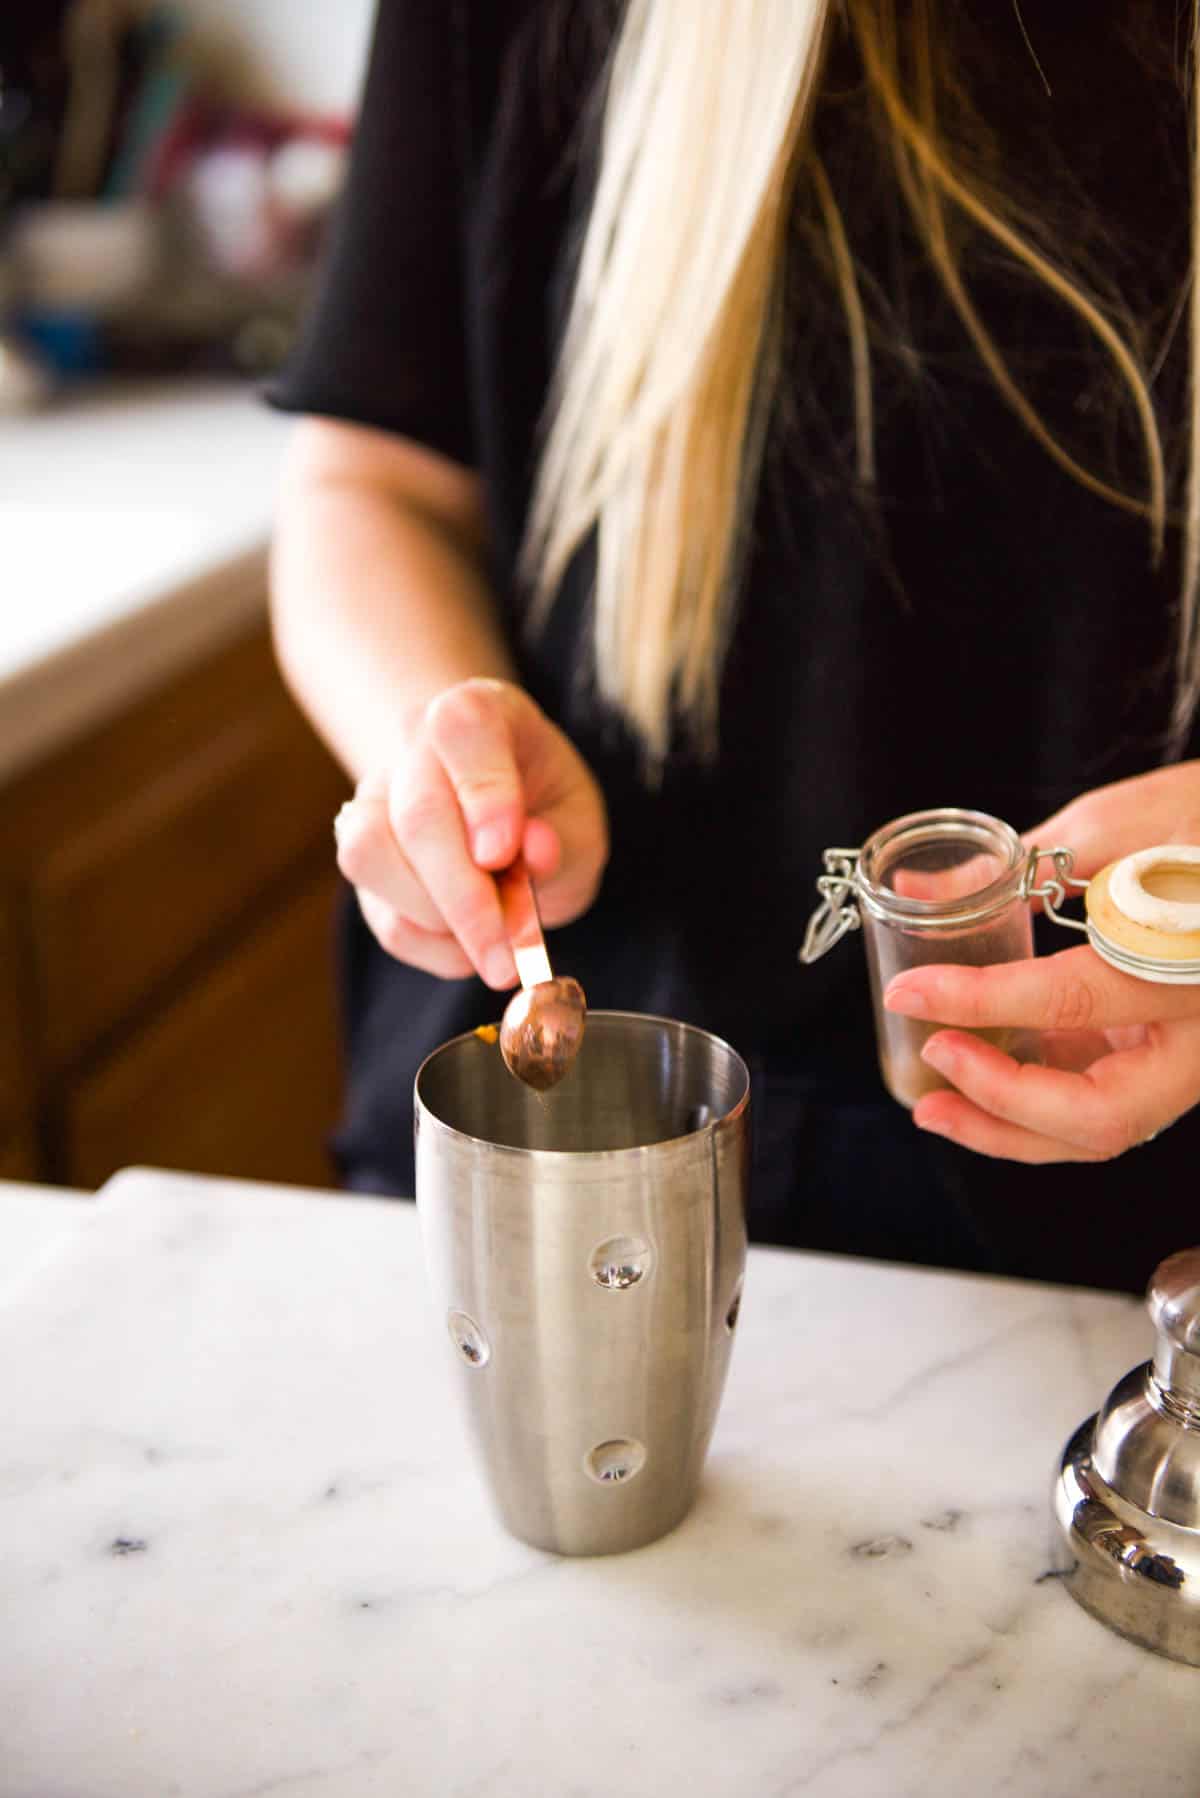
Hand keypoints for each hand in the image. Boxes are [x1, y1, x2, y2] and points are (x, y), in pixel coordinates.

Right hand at [333, 678, 607, 986]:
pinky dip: (431, 945)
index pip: (462, 731)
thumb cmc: (545, 810)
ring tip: (495, 942)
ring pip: (370, 856)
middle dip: (464, 897)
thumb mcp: (579, 820)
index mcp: (478, 713)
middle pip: (417, 814)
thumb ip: (564, 840)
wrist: (500, 815)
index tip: (505, 854)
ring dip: (437, 919)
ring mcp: (373, 798)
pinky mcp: (361, 859)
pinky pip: (380, 912)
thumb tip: (534, 853)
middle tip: (508, 954)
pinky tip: (472, 944)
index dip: (483, 794)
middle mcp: (413, 746)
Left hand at [882, 761, 1199, 1162]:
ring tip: (936, 1105)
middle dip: (1001, 1103)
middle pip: (1102, 1114)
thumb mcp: (1118, 824)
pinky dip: (1035, 1105)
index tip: (910, 991)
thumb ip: (1018, 869)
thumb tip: (922, 894)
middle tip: (935, 1057)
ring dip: (1010, 1127)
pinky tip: (981, 1081)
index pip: (1073, 998)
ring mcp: (1193, 1055)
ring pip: (1103, 1128)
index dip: (979, 1000)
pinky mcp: (1172, 1054)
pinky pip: (1104, 1102)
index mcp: (1196, 961)